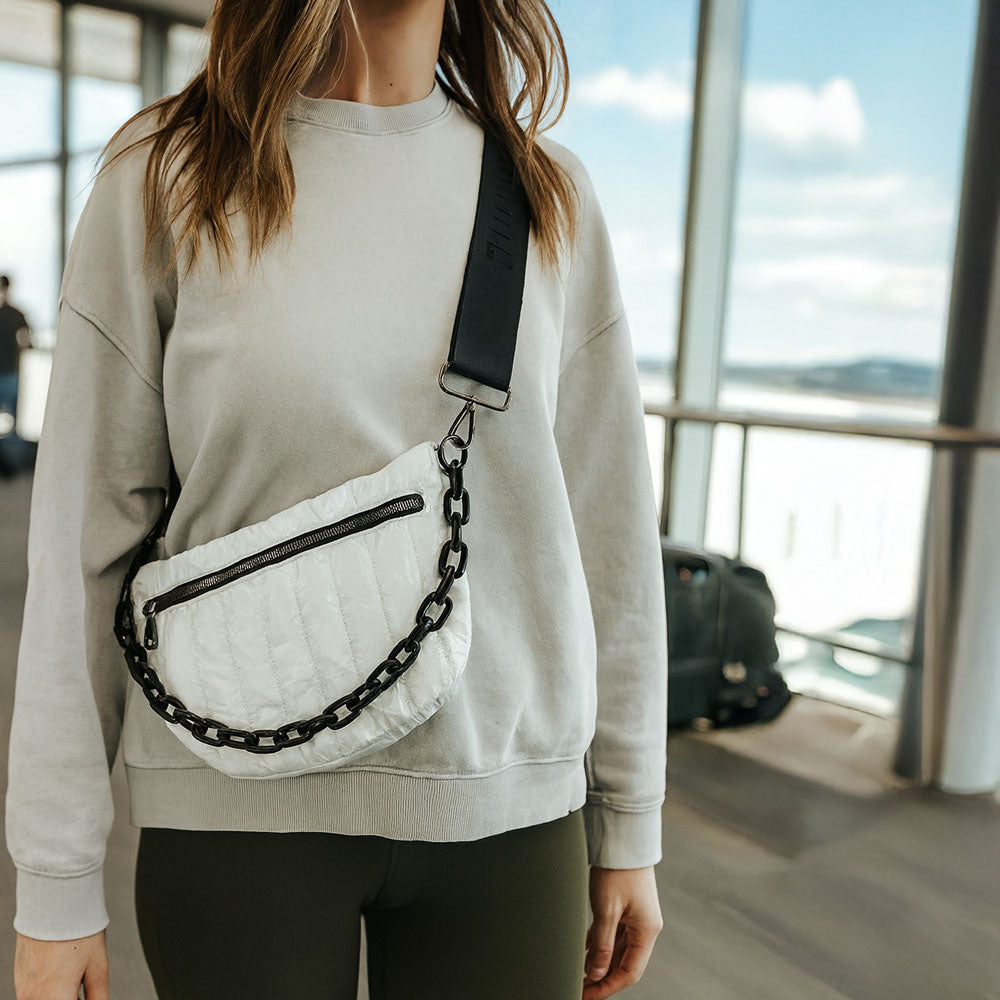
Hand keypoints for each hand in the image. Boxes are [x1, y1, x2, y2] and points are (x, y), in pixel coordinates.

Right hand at [13, 928, 108, 999]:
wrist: (52, 904)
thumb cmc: (75, 931)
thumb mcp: (98, 966)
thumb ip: (98, 995)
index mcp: (55, 999)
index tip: (88, 995)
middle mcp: (33, 999)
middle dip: (72, 998)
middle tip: (84, 984)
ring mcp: (23, 990)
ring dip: (61, 994)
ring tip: (75, 973)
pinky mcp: (19, 978)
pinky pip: (34, 993)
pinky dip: (49, 988)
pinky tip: (62, 970)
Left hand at [582, 866, 662, 998]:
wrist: (623, 837)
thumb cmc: (618, 870)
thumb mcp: (607, 910)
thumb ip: (603, 945)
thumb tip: (597, 973)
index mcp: (646, 931)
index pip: (629, 972)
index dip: (607, 987)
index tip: (586, 996)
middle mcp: (644, 926)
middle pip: (624, 962)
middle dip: (602, 977)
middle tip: (579, 987)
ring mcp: (636, 915)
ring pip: (617, 948)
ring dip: (599, 961)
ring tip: (577, 972)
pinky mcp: (626, 905)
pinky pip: (612, 933)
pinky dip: (599, 943)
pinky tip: (583, 950)